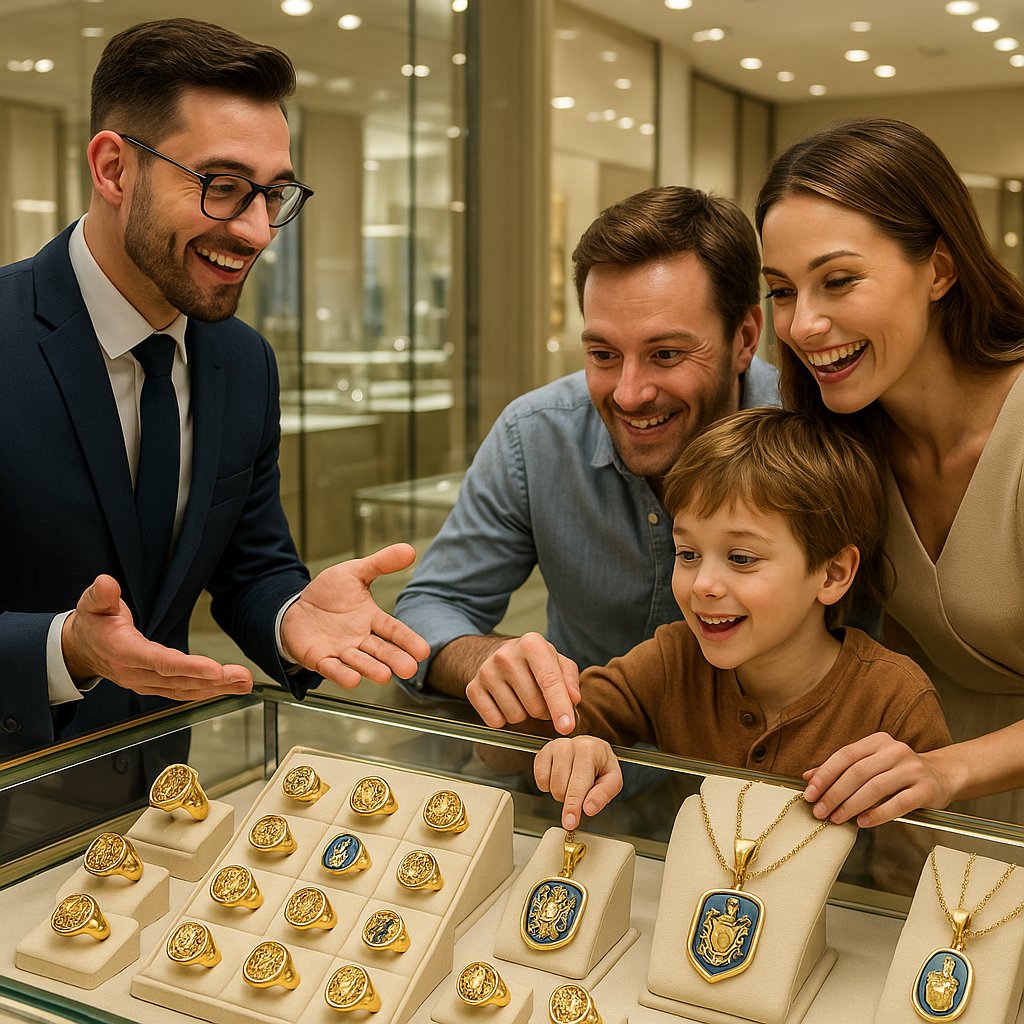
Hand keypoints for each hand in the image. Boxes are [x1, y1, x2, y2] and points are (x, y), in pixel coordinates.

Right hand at [62, 575, 252, 698]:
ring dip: (217, 688)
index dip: (188, 667)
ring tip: (244, 682)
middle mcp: (136, 673)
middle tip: (242, 676)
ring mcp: (145, 683)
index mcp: (123, 652)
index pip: (159, 662)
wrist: (80, 649)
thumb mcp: (92, 604)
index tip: (215, 669)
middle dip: (213, 680)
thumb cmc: (92, 623)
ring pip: (184, 689)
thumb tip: (106, 583)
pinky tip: (229, 687)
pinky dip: (207, 691)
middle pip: (178, 679)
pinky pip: (183, 691)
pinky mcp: (154, 686)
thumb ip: (101, 595)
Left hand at [281, 543, 429, 688]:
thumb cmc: (329, 594)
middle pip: (381, 650)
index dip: (407, 640)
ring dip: (371, 669)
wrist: (296, 607)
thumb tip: (410, 550)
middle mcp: (360, 639)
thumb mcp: (355, 572)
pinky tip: (352, 679)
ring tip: (384, 675)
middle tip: (409, 669)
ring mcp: (341, 651)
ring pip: (359, 661)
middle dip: (395, 659)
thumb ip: (381, 563)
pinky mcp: (320, 659)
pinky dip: (342, 674)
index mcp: (371, 619)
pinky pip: (332, 668)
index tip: (423, 651)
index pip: (393, 630)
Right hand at [466, 632, 580, 733]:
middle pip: (534, 705)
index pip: (549, 680)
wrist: (496, 655)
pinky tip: (505, 702)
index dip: (560, 707)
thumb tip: (573, 699)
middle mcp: (506, 655)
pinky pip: (495, 721)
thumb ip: (569, 679)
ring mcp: (486, 672)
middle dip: (543, 711)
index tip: (567, 727)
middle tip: (540, 699)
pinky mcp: (472, 688)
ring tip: (521, 697)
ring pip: (515, 716)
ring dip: (523, 715)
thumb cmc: (533, 661)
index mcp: (531, 644)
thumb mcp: (556, 661)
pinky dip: (504, 719)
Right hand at [535, 736, 621, 828]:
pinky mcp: (543, 752)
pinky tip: (560, 778)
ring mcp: (554, 746)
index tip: (569, 822)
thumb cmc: (602, 764)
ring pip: (550, 785)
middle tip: (581, 792)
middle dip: (570, 800)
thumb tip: (589, 809)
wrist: (592, 748)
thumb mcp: (612, 779)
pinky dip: (548, 785)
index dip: (573, 806)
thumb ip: (603, 795)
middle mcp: (569, 745)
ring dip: (560, 792)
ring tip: (572, 782)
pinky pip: (540, 779)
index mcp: (589, 750)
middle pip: (560, 787)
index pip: (578, 784)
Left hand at [803, 732, 955, 826]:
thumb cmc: (898, 771)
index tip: (809, 793)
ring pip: (875, 788)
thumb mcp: (871, 763)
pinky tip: (862, 822)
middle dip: (834, 793)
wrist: (943, 775)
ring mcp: (912, 769)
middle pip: (857, 772)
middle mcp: (895, 751)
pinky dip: (877, 814)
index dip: (824, 774)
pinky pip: (898, 803)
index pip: (845, 755)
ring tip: (836, 818)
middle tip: (819, 811)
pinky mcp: (926, 789)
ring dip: (851, 805)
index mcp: (877, 741)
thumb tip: (808, 777)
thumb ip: (842, 769)